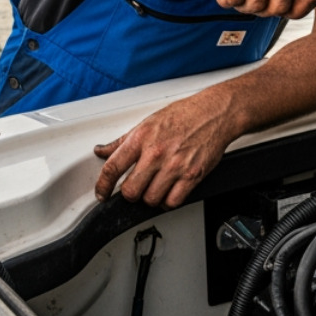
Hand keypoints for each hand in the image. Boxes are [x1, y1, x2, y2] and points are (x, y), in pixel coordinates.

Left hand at [93, 90, 243, 207]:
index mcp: (141, 138)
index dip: (102, 186)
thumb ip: (122, 141)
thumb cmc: (183, 115)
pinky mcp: (192, 176)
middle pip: (130, 191)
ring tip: (154, 187)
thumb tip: (102, 151)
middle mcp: (156, 153)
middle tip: (135, 187)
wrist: (214, 113)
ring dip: (150, 198)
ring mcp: (175, 166)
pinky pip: (172, 202)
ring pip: (150, 200)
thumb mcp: (147, 123)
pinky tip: (168, 192)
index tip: (101, 194)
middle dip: (130, 194)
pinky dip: (168, 201)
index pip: (112, 168)